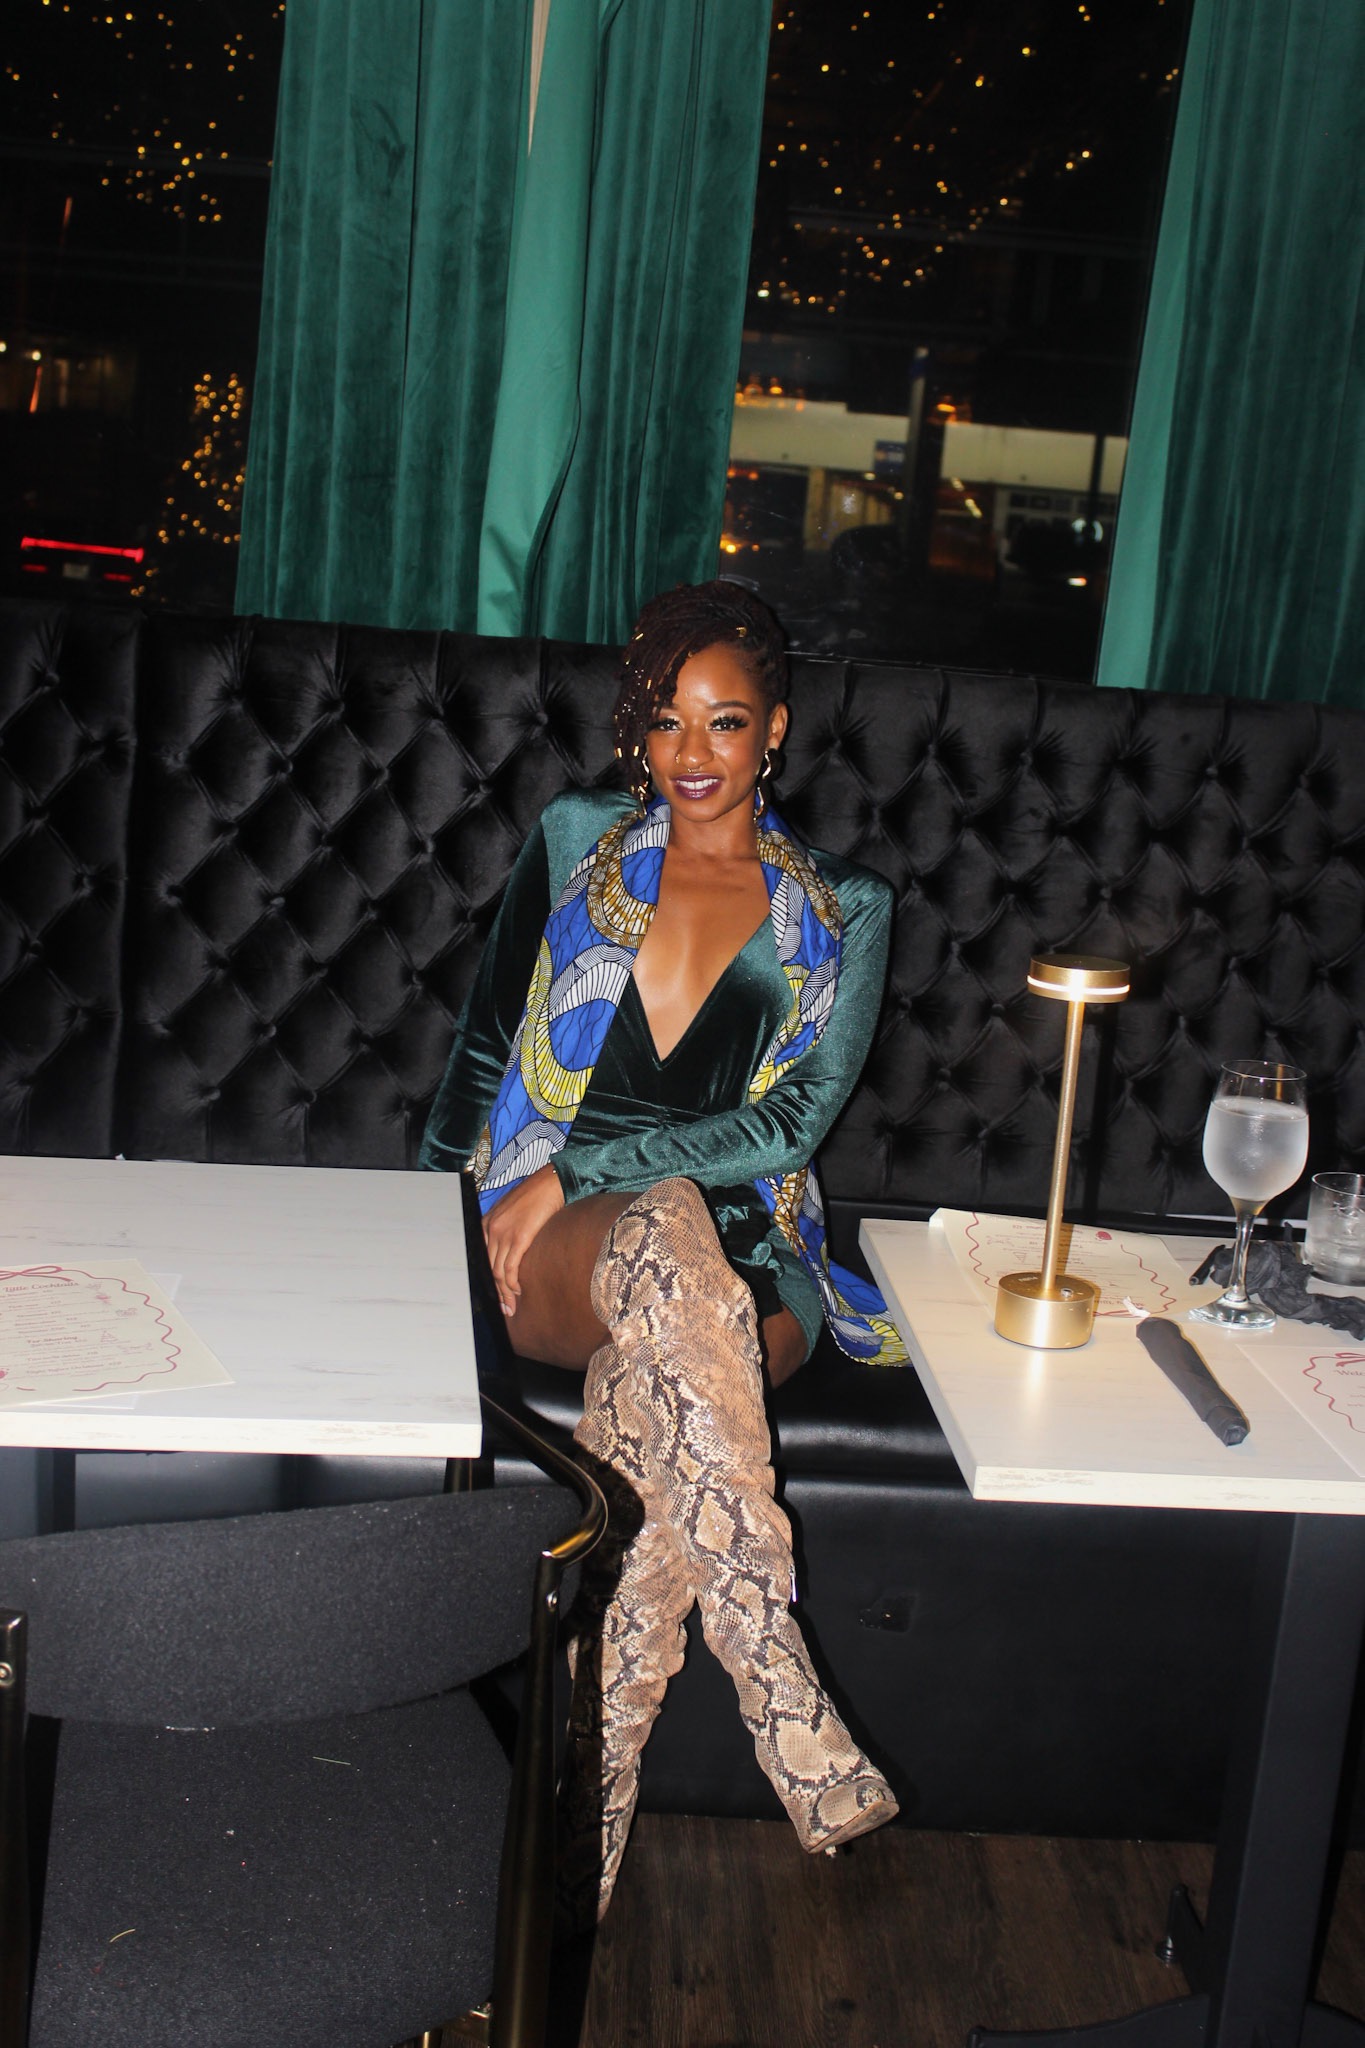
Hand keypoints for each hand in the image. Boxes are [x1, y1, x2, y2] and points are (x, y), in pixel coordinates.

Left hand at [482, 1164, 564, 1316]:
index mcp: (487, 1223)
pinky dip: (513, 1284)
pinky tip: (519, 1291)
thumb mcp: (513, 1210)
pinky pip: (511, 1268)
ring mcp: (503, 1234)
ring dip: (505, 1293)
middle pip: (489, 1268)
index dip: (489, 1279)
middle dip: (496, 1291)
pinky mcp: (519, 1238)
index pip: (483, 1258)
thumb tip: (511, 1250)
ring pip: (498, 1272)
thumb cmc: (537, 1195)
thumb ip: (506, 1228)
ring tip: (512, 1306)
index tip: (495, 1294)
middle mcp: (491, 1229)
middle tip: (504, 1308)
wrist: (551, 1182)